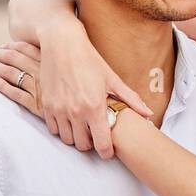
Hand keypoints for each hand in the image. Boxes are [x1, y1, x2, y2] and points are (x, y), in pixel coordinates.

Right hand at [0, 19, 153, 157]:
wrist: (61, 43)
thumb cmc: (89, 59)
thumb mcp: (112, 79)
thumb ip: (130, 99)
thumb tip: (148, 114)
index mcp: (94, 107)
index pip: (101, 145)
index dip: (106, 152)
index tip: (108, 151)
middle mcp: (75, 112)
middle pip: (83, 146)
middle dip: (91, 144)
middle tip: (96, 135)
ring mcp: (58, 109)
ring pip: (67, 140)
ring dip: (76, 137)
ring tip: (83, 127)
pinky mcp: (46, 105)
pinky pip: (54, 129)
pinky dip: (62, 129)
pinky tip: (70, 120)